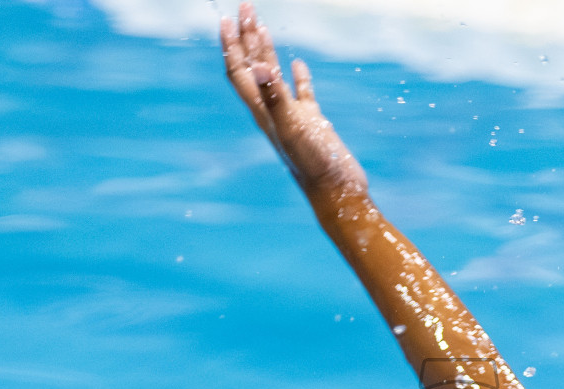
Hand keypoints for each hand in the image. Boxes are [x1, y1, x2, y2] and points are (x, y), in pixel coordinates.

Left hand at [220, 3, 367, 200]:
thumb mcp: (294, 127)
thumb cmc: (314, 165)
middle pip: (252, 68)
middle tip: (246, 7)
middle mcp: (273, 112)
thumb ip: (277, 97)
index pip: (239, 71)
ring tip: (261, 25)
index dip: (230, 45)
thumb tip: (259, 67)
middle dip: (246, 37)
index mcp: (263, 111)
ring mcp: (293, 117)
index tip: (225, 18)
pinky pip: (302, 94)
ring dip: (265, 50)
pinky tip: (297, 64)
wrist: (338, 193)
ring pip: (273, 77)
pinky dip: (298, 76)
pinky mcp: (313, 123)